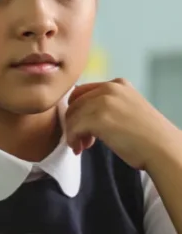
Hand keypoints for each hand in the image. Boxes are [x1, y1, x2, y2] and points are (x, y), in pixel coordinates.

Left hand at [65, 79, 181, 169]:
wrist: (162, 149)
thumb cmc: (147, 137)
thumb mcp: (128, 109)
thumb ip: (108, 105)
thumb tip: (83, 114)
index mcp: (118, 84)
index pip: (83, 92)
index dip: (78, 111)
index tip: (84, 128)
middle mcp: (110, 88)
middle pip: (75, 103)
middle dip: (74, 122)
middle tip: (83, 140)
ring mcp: (104, 102)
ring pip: (72, 115)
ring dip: (72, 133)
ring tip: (81, 147)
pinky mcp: (98, 118)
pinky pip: (73, 127)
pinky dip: (72, 139)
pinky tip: (80, 149)